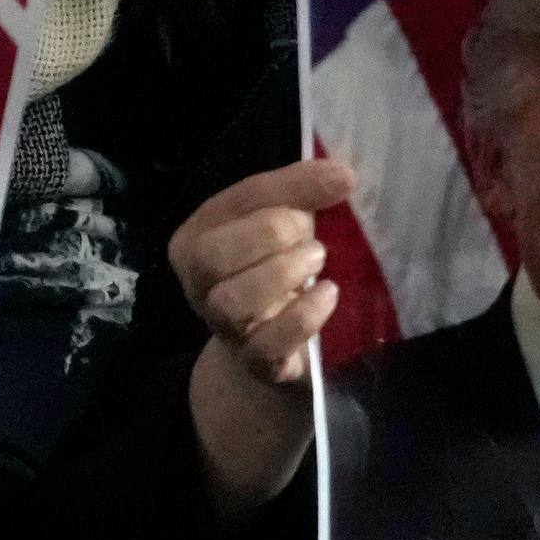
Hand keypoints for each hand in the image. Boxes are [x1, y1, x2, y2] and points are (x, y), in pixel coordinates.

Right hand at [173, 157, 356, 517]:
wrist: (279, 352)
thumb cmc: (280, 274)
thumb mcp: (283, 229)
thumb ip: (300, 196)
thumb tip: (341, 174)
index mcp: (197, 237)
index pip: (232, 202)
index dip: (287, 187)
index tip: (342, 179)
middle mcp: (198, 284)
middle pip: (211, 256)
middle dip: (267, 236)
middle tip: (313, 239)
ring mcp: (223, 328)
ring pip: (230, 302)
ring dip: (280, 275)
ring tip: (320, 264)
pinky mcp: (256, 365)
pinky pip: (264, 346)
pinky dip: (299, 318)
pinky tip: (327, 296)